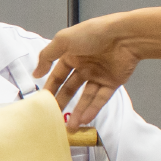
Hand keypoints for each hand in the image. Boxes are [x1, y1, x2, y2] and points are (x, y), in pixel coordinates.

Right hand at [34, 13, 140, 128]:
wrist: (125, 36)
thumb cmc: (94, 33)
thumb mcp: (63, 40)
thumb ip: (46, 56)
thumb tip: (36, 73)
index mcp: (72, 54)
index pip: (58, 75)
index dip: (51, 88)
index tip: (43, 102)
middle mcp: (85, 65)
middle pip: (71, 88)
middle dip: (63, 103)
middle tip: (54, 117)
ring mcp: (99, 75)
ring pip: (86, 97)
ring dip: (78, 111)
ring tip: (70, 126)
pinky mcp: (112, 82)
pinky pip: (101, 98)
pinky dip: (93, 109)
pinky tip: (84, 119)